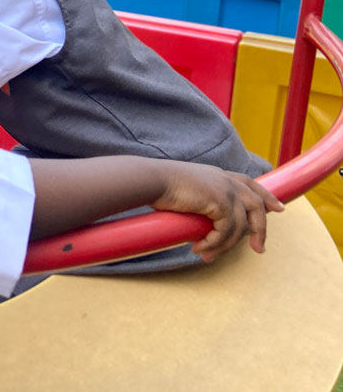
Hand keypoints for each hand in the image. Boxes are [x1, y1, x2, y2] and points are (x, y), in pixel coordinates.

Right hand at [152, 162, 282, 261]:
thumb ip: (200, 201)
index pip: (250, 184)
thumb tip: (202, 223)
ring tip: (207, 256)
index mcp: (218, 175)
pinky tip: (200, 248)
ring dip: (225, 246)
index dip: (266, 196)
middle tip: (259, 250)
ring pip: (241, 225)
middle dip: (261, 230)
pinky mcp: (221, 202)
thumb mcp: (186, 190)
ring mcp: (226, 190)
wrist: (152, 180)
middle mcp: (226, 180)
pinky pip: (227, 231)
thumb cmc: (159, 185)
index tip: (278, 209)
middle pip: (257, 205)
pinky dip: (215, 244)